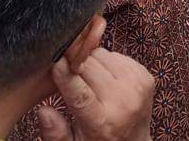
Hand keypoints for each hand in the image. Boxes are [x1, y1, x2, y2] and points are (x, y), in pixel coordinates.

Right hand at [38, 48, 153, 140]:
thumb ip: (56, 133)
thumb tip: (44, 110)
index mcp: (102, 123)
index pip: (80, 94)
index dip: (66, 75)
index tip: (55, 62)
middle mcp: (124, 102)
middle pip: (89, 68)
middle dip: (74, 66)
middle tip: (66, 74)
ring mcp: (138, 86)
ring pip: (101, 55)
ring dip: (90, 63)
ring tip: (90, 82)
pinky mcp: (145, 75)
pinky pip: (115, 55)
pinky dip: (106, 62)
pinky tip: (106, 79)